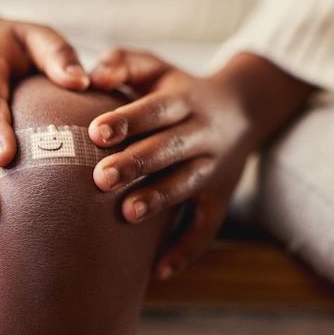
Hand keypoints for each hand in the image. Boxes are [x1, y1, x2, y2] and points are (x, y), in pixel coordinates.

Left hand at [87, 49, 254, 278]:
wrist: (243, 107)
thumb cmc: (181, 88)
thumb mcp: (158, 68)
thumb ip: (124, 63)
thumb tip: (90, 73)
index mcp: (185, 100)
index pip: (156, 110)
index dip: (128, 120)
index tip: (96, 132)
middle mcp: (203, 134)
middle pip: (169, 148)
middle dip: (137, 163)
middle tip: (101, 177)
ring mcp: (215, 169)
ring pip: (186, 185)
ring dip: (159, 200)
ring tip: (127, 214)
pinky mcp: (219, 198)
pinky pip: (206, 227)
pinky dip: (185, 250)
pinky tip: (157, 271)